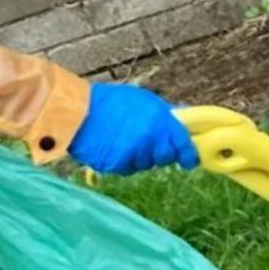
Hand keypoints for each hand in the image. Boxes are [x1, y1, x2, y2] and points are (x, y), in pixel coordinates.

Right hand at [68, 83, 199, 174]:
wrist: (79, 112)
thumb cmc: (110, 102)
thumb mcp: (143, 100)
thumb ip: (164, 115)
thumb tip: (183, 123)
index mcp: (160, 120)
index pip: (183, 145)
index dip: (187, 155)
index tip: (189, 160)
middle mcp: (151, 139)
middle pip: (165, 157)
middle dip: (160, 152)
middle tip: (146, 142)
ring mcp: (135, 154)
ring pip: (146, 164)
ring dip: (140, 157)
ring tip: (124, 140)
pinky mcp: (120, 165)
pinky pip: (129, 169)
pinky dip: (124, 162)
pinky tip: (114, 147)